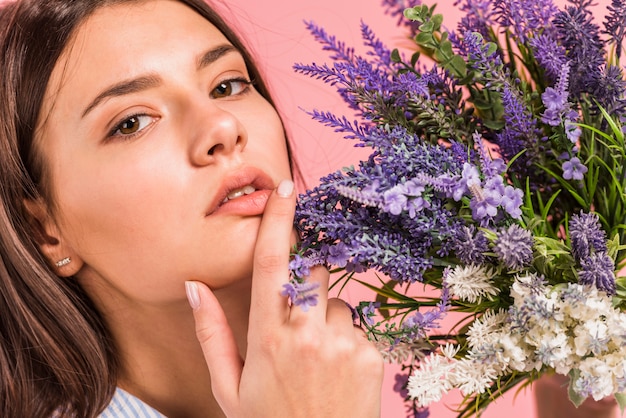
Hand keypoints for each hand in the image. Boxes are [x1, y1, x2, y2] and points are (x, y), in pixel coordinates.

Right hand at [188, 179, 383, 417]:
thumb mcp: (228, 386)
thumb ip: (211, 332)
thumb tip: (195, 285)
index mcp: (266, 337)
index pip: (271, 261)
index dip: (278, 218)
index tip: (286, 187)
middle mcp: (307, 334)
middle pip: (312, 272)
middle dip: (304, 284)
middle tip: (295, 322)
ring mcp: (343, 343)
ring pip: (337, 301)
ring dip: (326, 317)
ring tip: (317, 358)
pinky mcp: (370, 354)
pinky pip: (358, 326)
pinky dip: (346, 339)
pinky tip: (336, 370)